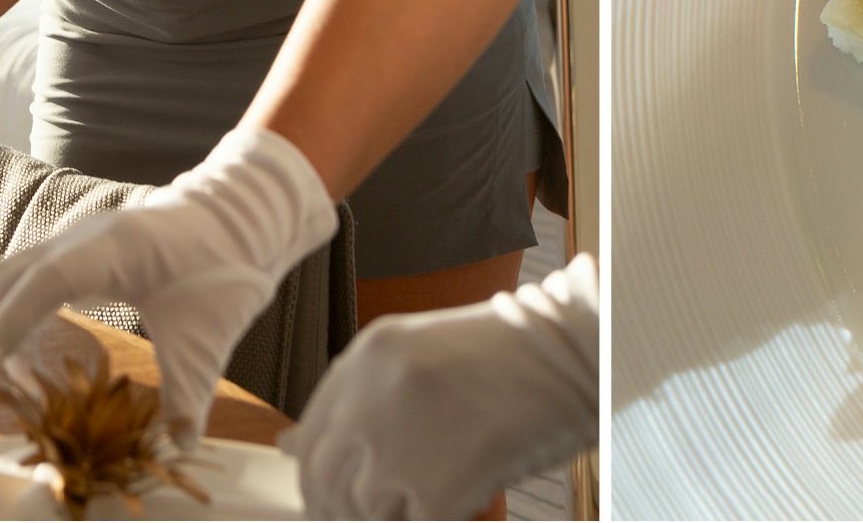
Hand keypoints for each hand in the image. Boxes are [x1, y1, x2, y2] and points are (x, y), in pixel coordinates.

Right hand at [0, 125, 334, 433]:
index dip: (11, 322)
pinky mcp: (82, 253)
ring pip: (14, 276)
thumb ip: (191, 393)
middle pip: (12, 276)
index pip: (48, 280)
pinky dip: (9, 315)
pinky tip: (5, 358)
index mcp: (116, 248)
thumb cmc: (227, 266)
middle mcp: (86, 237)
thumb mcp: (212, 334)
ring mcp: (79, 241)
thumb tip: (177, 450)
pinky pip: (31, 280)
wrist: (243, 216)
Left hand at [283, 257, 596, 521]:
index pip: (308, 438)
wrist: (572, 355)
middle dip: (339, 509)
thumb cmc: (504, 355)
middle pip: (323, 484)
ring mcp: (400, 447)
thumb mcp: (416, 356)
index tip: (328, 493)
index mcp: (366, 358)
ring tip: (429, 494)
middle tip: (373, 512)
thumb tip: (290, 445)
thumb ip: (354, 396)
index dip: (315, 476)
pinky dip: (432, 519)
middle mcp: (371, 401)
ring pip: (364, 513)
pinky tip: (459, 497)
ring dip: (392, 515)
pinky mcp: (435, 490)